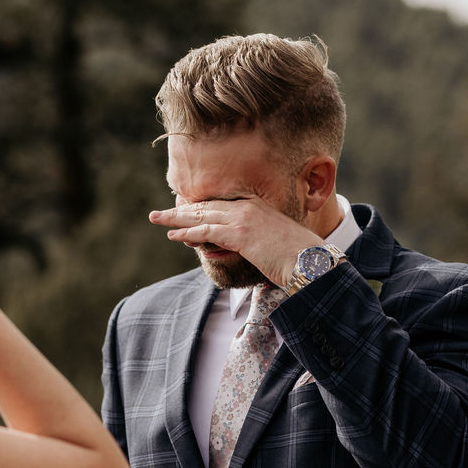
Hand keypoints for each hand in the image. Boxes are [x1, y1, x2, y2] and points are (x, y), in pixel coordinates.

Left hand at [148, 198, 319, 288]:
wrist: (310, 262)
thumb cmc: (292, 258)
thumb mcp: (261, 247)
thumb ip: (236, 245)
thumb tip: (212, 250)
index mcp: (255, 206)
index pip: (217, 205)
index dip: (195, 208)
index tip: (177, 210)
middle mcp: (247, 207)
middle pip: (205, 206)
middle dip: (179, 210)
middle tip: (158, 214)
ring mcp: (244, 218)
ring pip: (202, 216)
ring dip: (176, 219)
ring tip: (157, 220)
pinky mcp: (241, 233)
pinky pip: (208, 231)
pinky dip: (189, 233)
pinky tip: (174, 235)